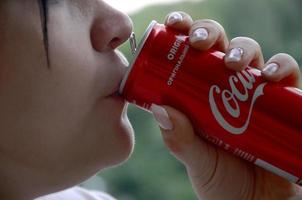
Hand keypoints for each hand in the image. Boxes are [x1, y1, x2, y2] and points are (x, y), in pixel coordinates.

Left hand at [150, 12, 301, 199]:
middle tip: (198, 43)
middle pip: (218, 44)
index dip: (182, 34)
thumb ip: (180, 139)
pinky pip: (286, 73)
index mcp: (200, 93)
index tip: (172, 25)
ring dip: (242, 49)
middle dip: (208, 33)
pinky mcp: (281, 101)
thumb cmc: (221, 180)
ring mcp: (254, 91)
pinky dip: (282, 68)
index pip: (189, 55)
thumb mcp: (195, 159)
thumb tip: (161, 109)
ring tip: (232, 63)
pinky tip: (271, 77)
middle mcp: (225, 86)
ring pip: (250, 53)